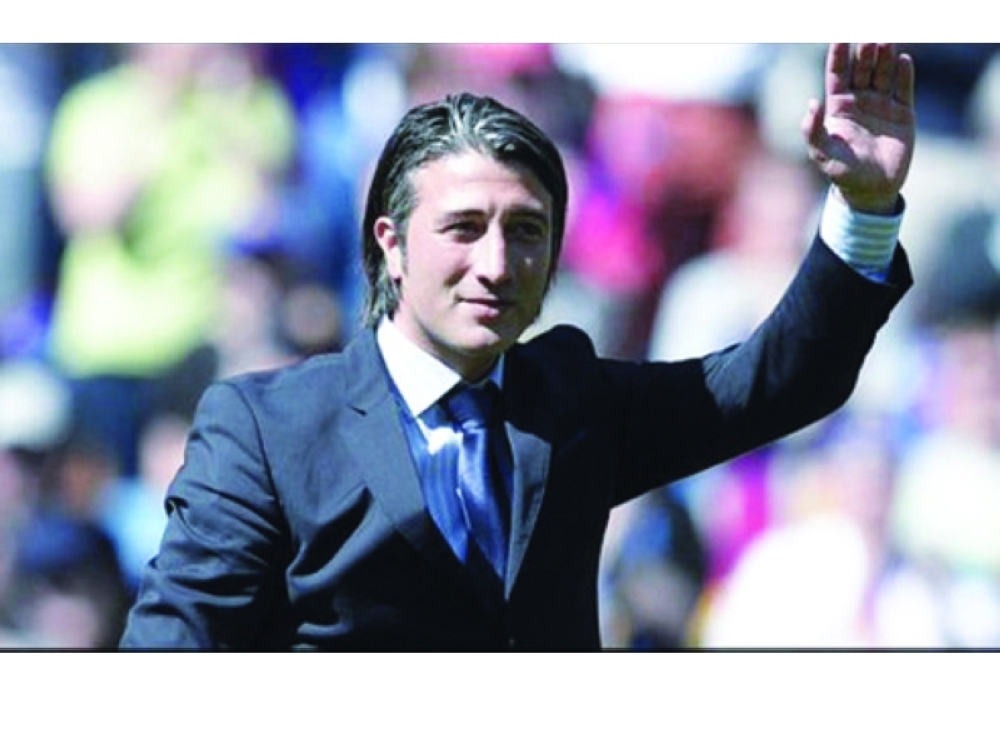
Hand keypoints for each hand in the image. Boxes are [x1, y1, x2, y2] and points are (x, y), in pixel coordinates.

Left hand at [802, 43, 915, 214]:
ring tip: (886, 41)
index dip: (838, 54)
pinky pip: (904, 89)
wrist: (872, 190)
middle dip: (865, 52)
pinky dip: (905, 74)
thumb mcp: (822, 154)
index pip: (837, 73)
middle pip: (862, 69)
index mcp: (838, 107)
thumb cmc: (842, 173)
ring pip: (883, 73)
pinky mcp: (903, 114)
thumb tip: (811, 103)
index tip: (840, 35)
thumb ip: (813, 130)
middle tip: (869, 36)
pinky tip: (904, 60)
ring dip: (884, 57)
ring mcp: (882, 105)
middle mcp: (860, 101)